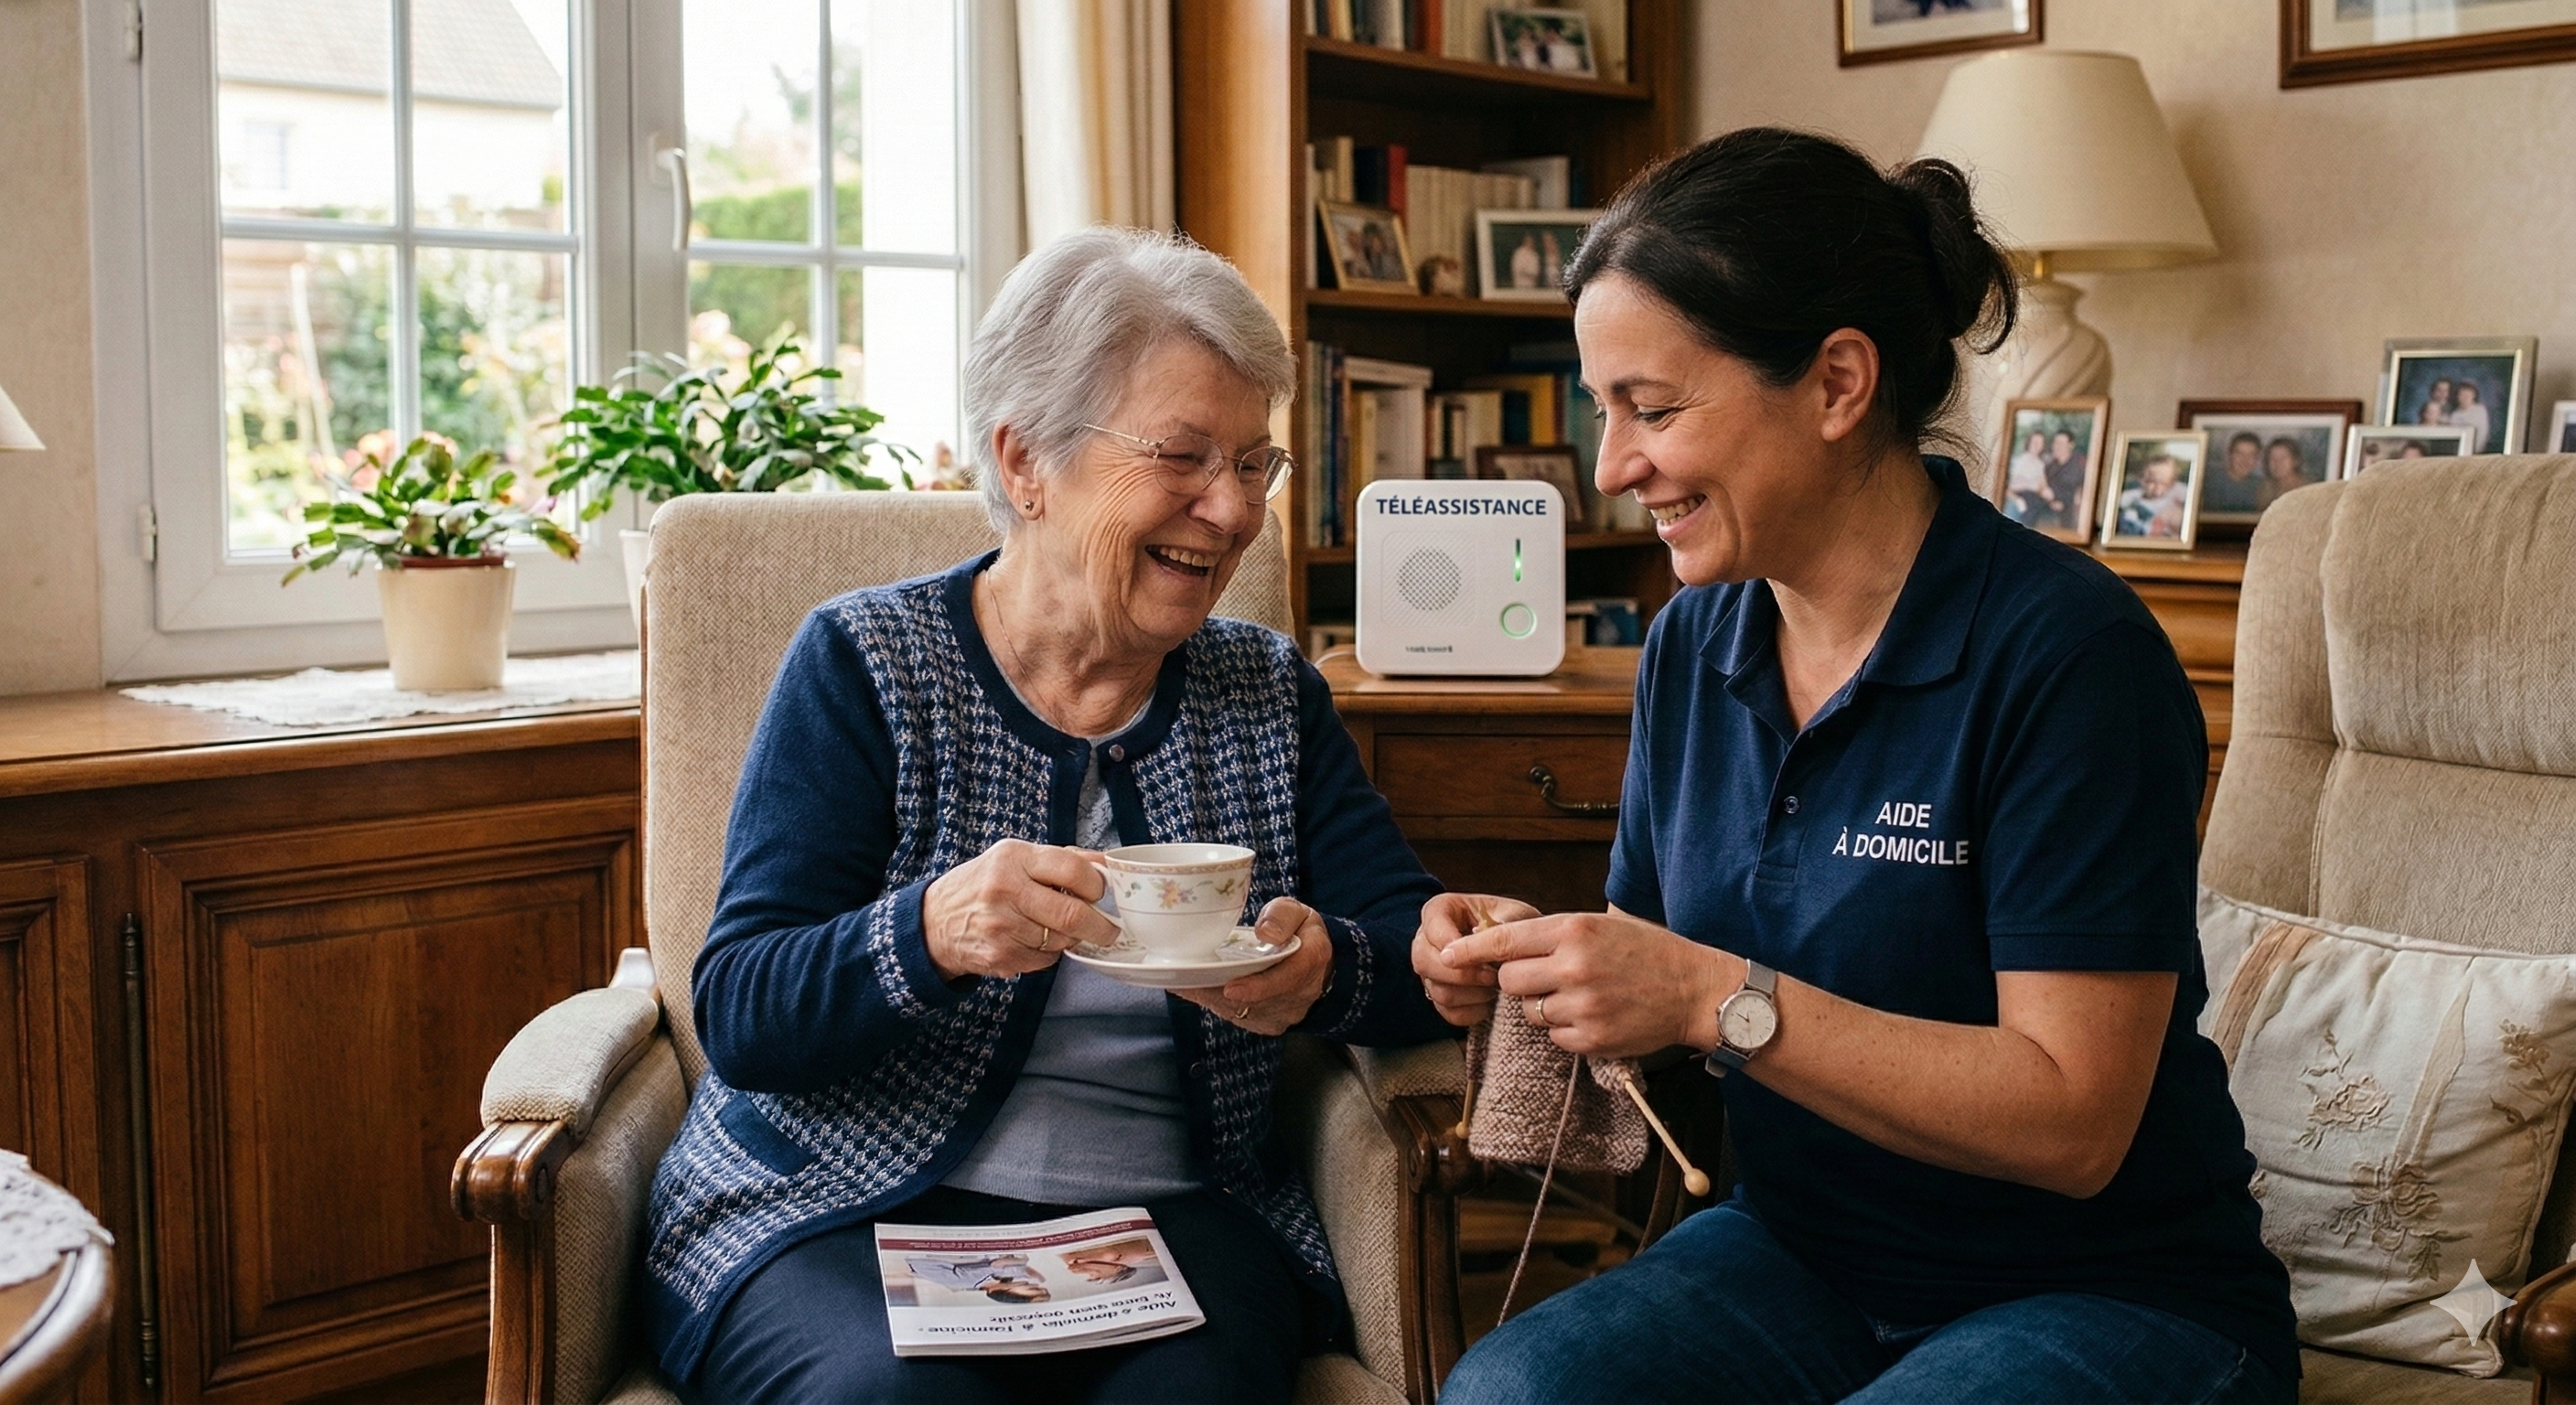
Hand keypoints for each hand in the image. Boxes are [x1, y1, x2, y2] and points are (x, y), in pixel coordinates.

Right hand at [921, 840, 1121, 981]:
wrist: (934, 921)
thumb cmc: (984, 884)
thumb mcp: (1015, 858)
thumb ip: (1061, 859)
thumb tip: (1106, 865)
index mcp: (1013, 858)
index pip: (1072, 869)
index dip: (1096, 884)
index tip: (1101, 891)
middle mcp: (1005, 891)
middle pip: (1072, 914)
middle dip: (1101, 926)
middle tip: (1109, 930)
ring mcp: (1001, 927)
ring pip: (1061, 940)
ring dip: (1070, 938)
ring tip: (1057, 928)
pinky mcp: (1000, 957)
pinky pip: (1045, 960)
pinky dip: (1049, 953)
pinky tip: (1033, 940)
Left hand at [1174, 897, 1330, 1035]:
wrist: (1316, 965)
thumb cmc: (1300, 932)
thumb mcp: (1298, 912)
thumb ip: (1282, 915)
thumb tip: (1265, 932)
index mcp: (1311, 959)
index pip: (1287, 978)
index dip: (1257, 987)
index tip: (1231, 988)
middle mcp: (1301, 993)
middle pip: (1257, 1001)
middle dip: (1219, 992)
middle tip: (1186, 980)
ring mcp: (1285, 1013)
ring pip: (1243, 1012)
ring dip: (1213, 999)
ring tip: (1184, 982)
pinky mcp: (1269, 1023)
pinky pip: (1239, 1017)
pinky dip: (1216, 1004)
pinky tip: (1196, 989)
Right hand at [1410, 893, 1539, 1026]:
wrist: (1522, 947)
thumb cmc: (1515, 924)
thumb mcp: (1515, 915)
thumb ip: (1501, 923)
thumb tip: (1480, 936)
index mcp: (1442, 910)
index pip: (1432, 924)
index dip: (1450, 941)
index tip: (1477, 955)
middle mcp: (1427, 940)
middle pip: (1424, 961)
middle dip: (1462, 974)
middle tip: (1492, 975)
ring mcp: (1431, 971)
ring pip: (1438, 990)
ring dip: (1472, 993)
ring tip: (1496, 986)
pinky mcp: (1440, 997)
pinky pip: (1448, 1012)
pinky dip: (1473, 1011)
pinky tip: (1491, 1001)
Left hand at [1440, 911, 1742, 1058]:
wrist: (1695, 990)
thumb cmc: (1646, 952)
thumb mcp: (1600, 926)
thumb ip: (1552, 934)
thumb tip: (1497, 944)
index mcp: (1574, 930)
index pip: (1505, 939)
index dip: (1471, 950)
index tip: (1447, 955)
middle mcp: (1574, 966)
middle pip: (1510, 981)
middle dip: (1520, 982)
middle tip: (1549, 978)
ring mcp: (1582, 1005)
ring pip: (1530, 1012)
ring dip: (1546, 1007)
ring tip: (1583, 996)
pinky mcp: (1591, 1039)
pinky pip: (1553, 1037)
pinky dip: (1566, 1030)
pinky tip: (1595, 1016)